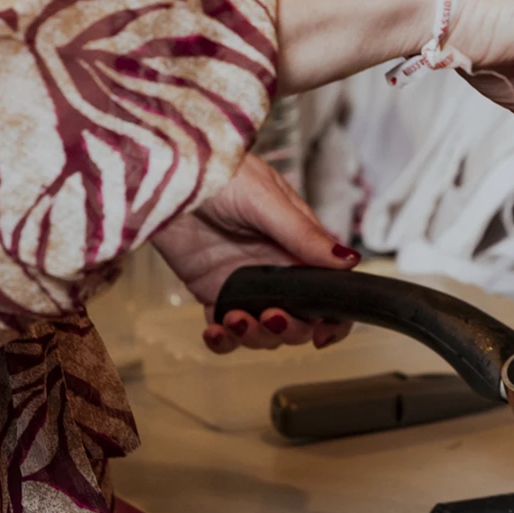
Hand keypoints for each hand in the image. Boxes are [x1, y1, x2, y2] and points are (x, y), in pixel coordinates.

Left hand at [151, 154, 357, 352]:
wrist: (163, 175)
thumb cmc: (217, 172)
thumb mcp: (266, 200)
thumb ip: (305, 236)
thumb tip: (350, 261)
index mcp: (299, 245)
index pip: (329, 289)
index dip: (333, 318)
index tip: (323, 334)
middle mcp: (276, 268)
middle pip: (299, 319)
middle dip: (291, 329)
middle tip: (273, 316)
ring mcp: (244, 283)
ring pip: (262, 331)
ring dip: (255, 336)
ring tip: (236, 320)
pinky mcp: (211, 291)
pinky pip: (223, 330)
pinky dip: (222, 341)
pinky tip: (215, 331)